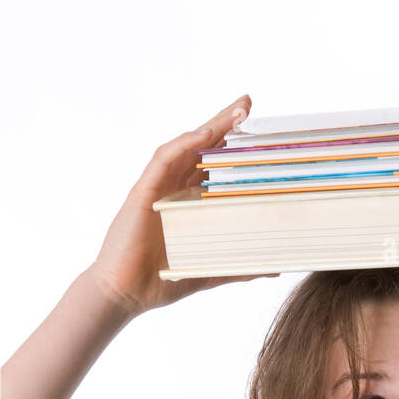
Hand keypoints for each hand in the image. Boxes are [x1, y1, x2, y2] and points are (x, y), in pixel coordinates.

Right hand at [87, 93, 279, 317]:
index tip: (260, 133)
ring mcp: (157, 187)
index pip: (214, 167)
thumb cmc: (161, 282)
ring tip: (238, 111)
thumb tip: (274, 267)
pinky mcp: (142, 191)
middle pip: (201, 148)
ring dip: (211, 126)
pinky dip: (183, 144)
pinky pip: (163, 159)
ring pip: (185, 146)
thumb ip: (239, 266)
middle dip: (225, 124)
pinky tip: (204, 133)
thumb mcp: (210, 271)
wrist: (124, 294)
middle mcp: (173, 189)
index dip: (233, 147)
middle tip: (250, 104)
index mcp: (189, 203)